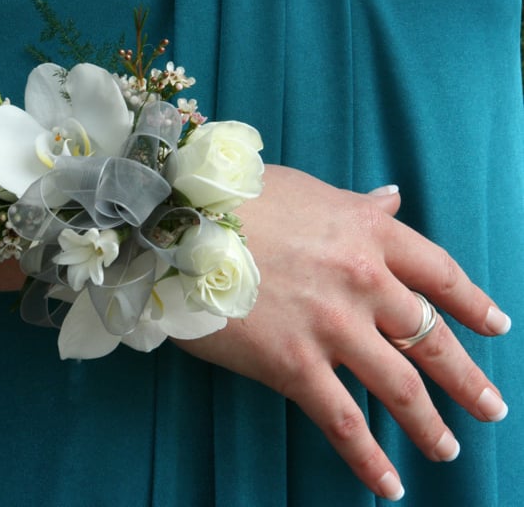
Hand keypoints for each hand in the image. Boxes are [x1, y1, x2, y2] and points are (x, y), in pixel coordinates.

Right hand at [174, 164, 509, 500]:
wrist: (177, 224)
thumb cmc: (238, 201)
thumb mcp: (307, 191)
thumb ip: (355, 204)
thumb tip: (392, 200)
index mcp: (368, 234)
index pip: (440, 273)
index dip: (472, 304)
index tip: (494, 327)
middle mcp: (362, 280)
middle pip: (431, 338)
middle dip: (466, 379)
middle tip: (490, 407)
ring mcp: (331, 324)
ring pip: (398, 386)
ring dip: (429, 423)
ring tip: (448, 447)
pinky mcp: (293, 363)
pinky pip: (342, 420)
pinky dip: (369, 457)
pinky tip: (388, 485)